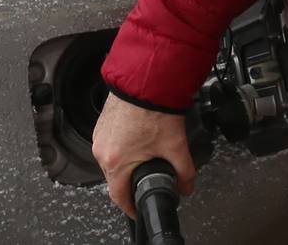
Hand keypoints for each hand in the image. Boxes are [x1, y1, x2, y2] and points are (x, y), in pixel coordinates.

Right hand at [92, 94, 196, 219]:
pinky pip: (110, 143)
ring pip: (112, 160)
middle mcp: (102, 150)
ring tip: (145, 155)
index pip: (119, 196)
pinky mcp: (102, 123)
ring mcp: (100, 135)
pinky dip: (122, 146)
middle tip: (147, 180)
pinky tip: (138, 138)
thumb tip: (187, 185)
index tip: (136, 208)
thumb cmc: (154, 107)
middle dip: (131, 182)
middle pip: (115, 178)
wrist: (146, 79)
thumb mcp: (175, 146)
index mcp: (116, 162)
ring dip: (126, 162)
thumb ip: (184, 171)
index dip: (130, 206)